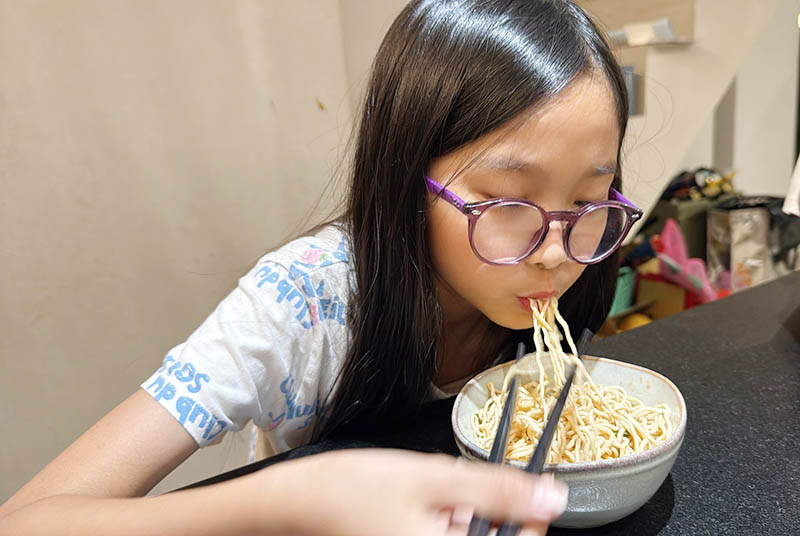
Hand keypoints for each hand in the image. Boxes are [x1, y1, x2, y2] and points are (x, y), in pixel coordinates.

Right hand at [257, 449, 567, 535]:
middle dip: (485, 516)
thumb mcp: (432, 477)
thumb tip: (551, 497)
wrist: (299, 503)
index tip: (525, 492)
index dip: (529, 519)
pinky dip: (442, 526)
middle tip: (458, 493)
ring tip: (431, 497)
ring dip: (462, 519)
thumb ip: (496, 490)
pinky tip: (420, 511)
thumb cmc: (353, 490)